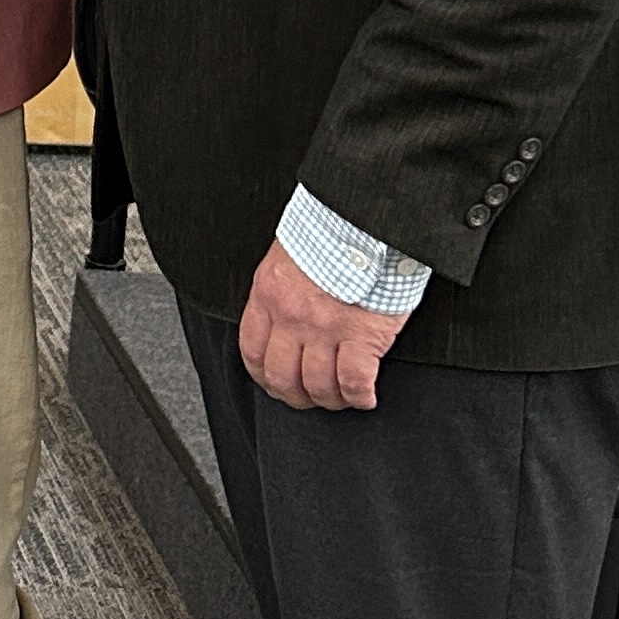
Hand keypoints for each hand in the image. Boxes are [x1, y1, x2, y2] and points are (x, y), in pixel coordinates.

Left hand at [239, 238, 408, 410]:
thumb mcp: (288, 257)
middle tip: (308, 398)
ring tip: (341, 398)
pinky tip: (365, 397)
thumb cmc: (330, 230)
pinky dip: (360, 396)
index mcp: (269, 295)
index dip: (263, 376)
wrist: (363, 218)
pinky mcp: (361, 334)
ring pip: (318, 384)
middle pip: (282, 377)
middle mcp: (292, 317)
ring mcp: (325, 328)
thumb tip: (283, 314)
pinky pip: (355, 380)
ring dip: (330, 399)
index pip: (253, 351)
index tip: (275, 383)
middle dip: (295, 396)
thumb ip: (281, 289)